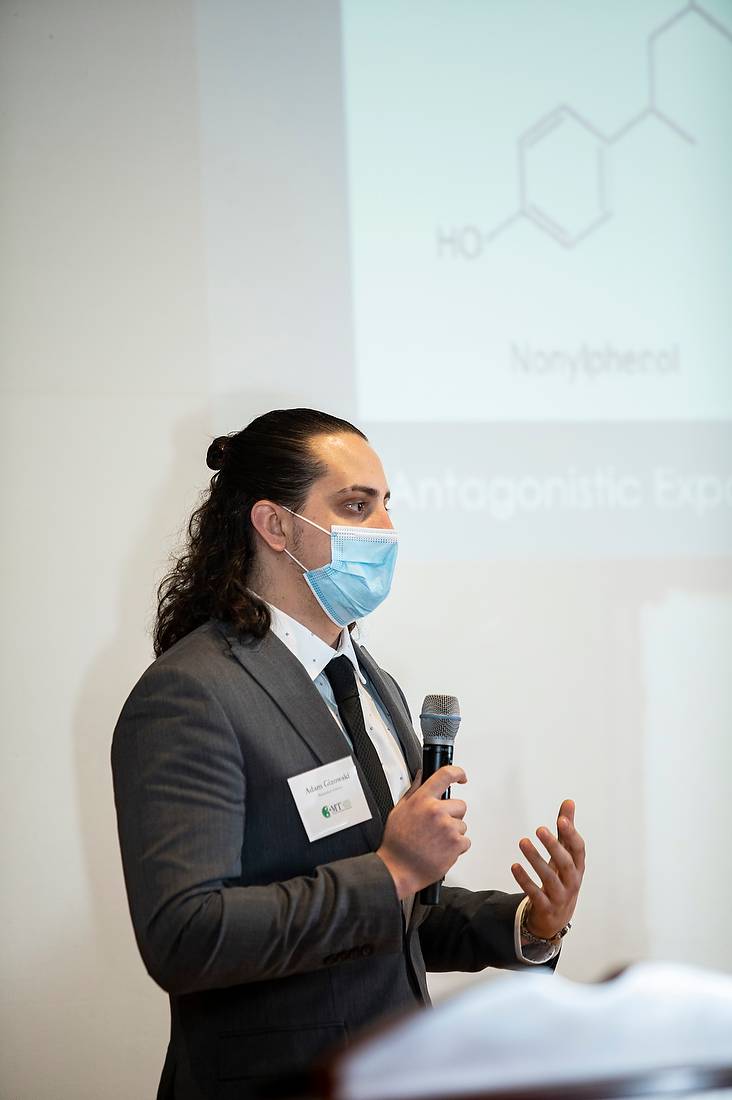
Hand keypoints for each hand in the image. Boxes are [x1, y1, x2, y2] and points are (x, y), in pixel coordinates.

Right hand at [377, 766, 469, 898]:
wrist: (398, 869)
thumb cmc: (397, 843)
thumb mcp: (399, 810)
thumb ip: (414, 791)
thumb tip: (422, 776)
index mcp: (422, 800)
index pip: (445, 775)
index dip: (457, 773)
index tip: (461, 777)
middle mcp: (436, 811)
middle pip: (460, 805)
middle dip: (453, 814)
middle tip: (438, 826)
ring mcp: (447, 828)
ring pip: (462, 825)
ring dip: (454, 832)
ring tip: (436, 840)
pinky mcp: (456, 844)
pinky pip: (465, 841)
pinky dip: (457, 847)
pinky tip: (441, 849)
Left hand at [510, 798, 584, 939]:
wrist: (556, 918)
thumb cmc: (561, 878)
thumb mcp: (565, 855)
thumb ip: (566, 829)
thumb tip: (569, 801)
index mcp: (578, 867)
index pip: (578, 850)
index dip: (571, 835)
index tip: (561, 820)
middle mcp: (572, 882)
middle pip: (566, 864)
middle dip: (553, 846)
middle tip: (539, 829)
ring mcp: (560, 896)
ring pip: (549, 879)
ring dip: (536, 860)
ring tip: (523, 842)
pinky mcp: (545, 907)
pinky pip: (535, 894)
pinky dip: (525, 881)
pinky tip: (514, 866)